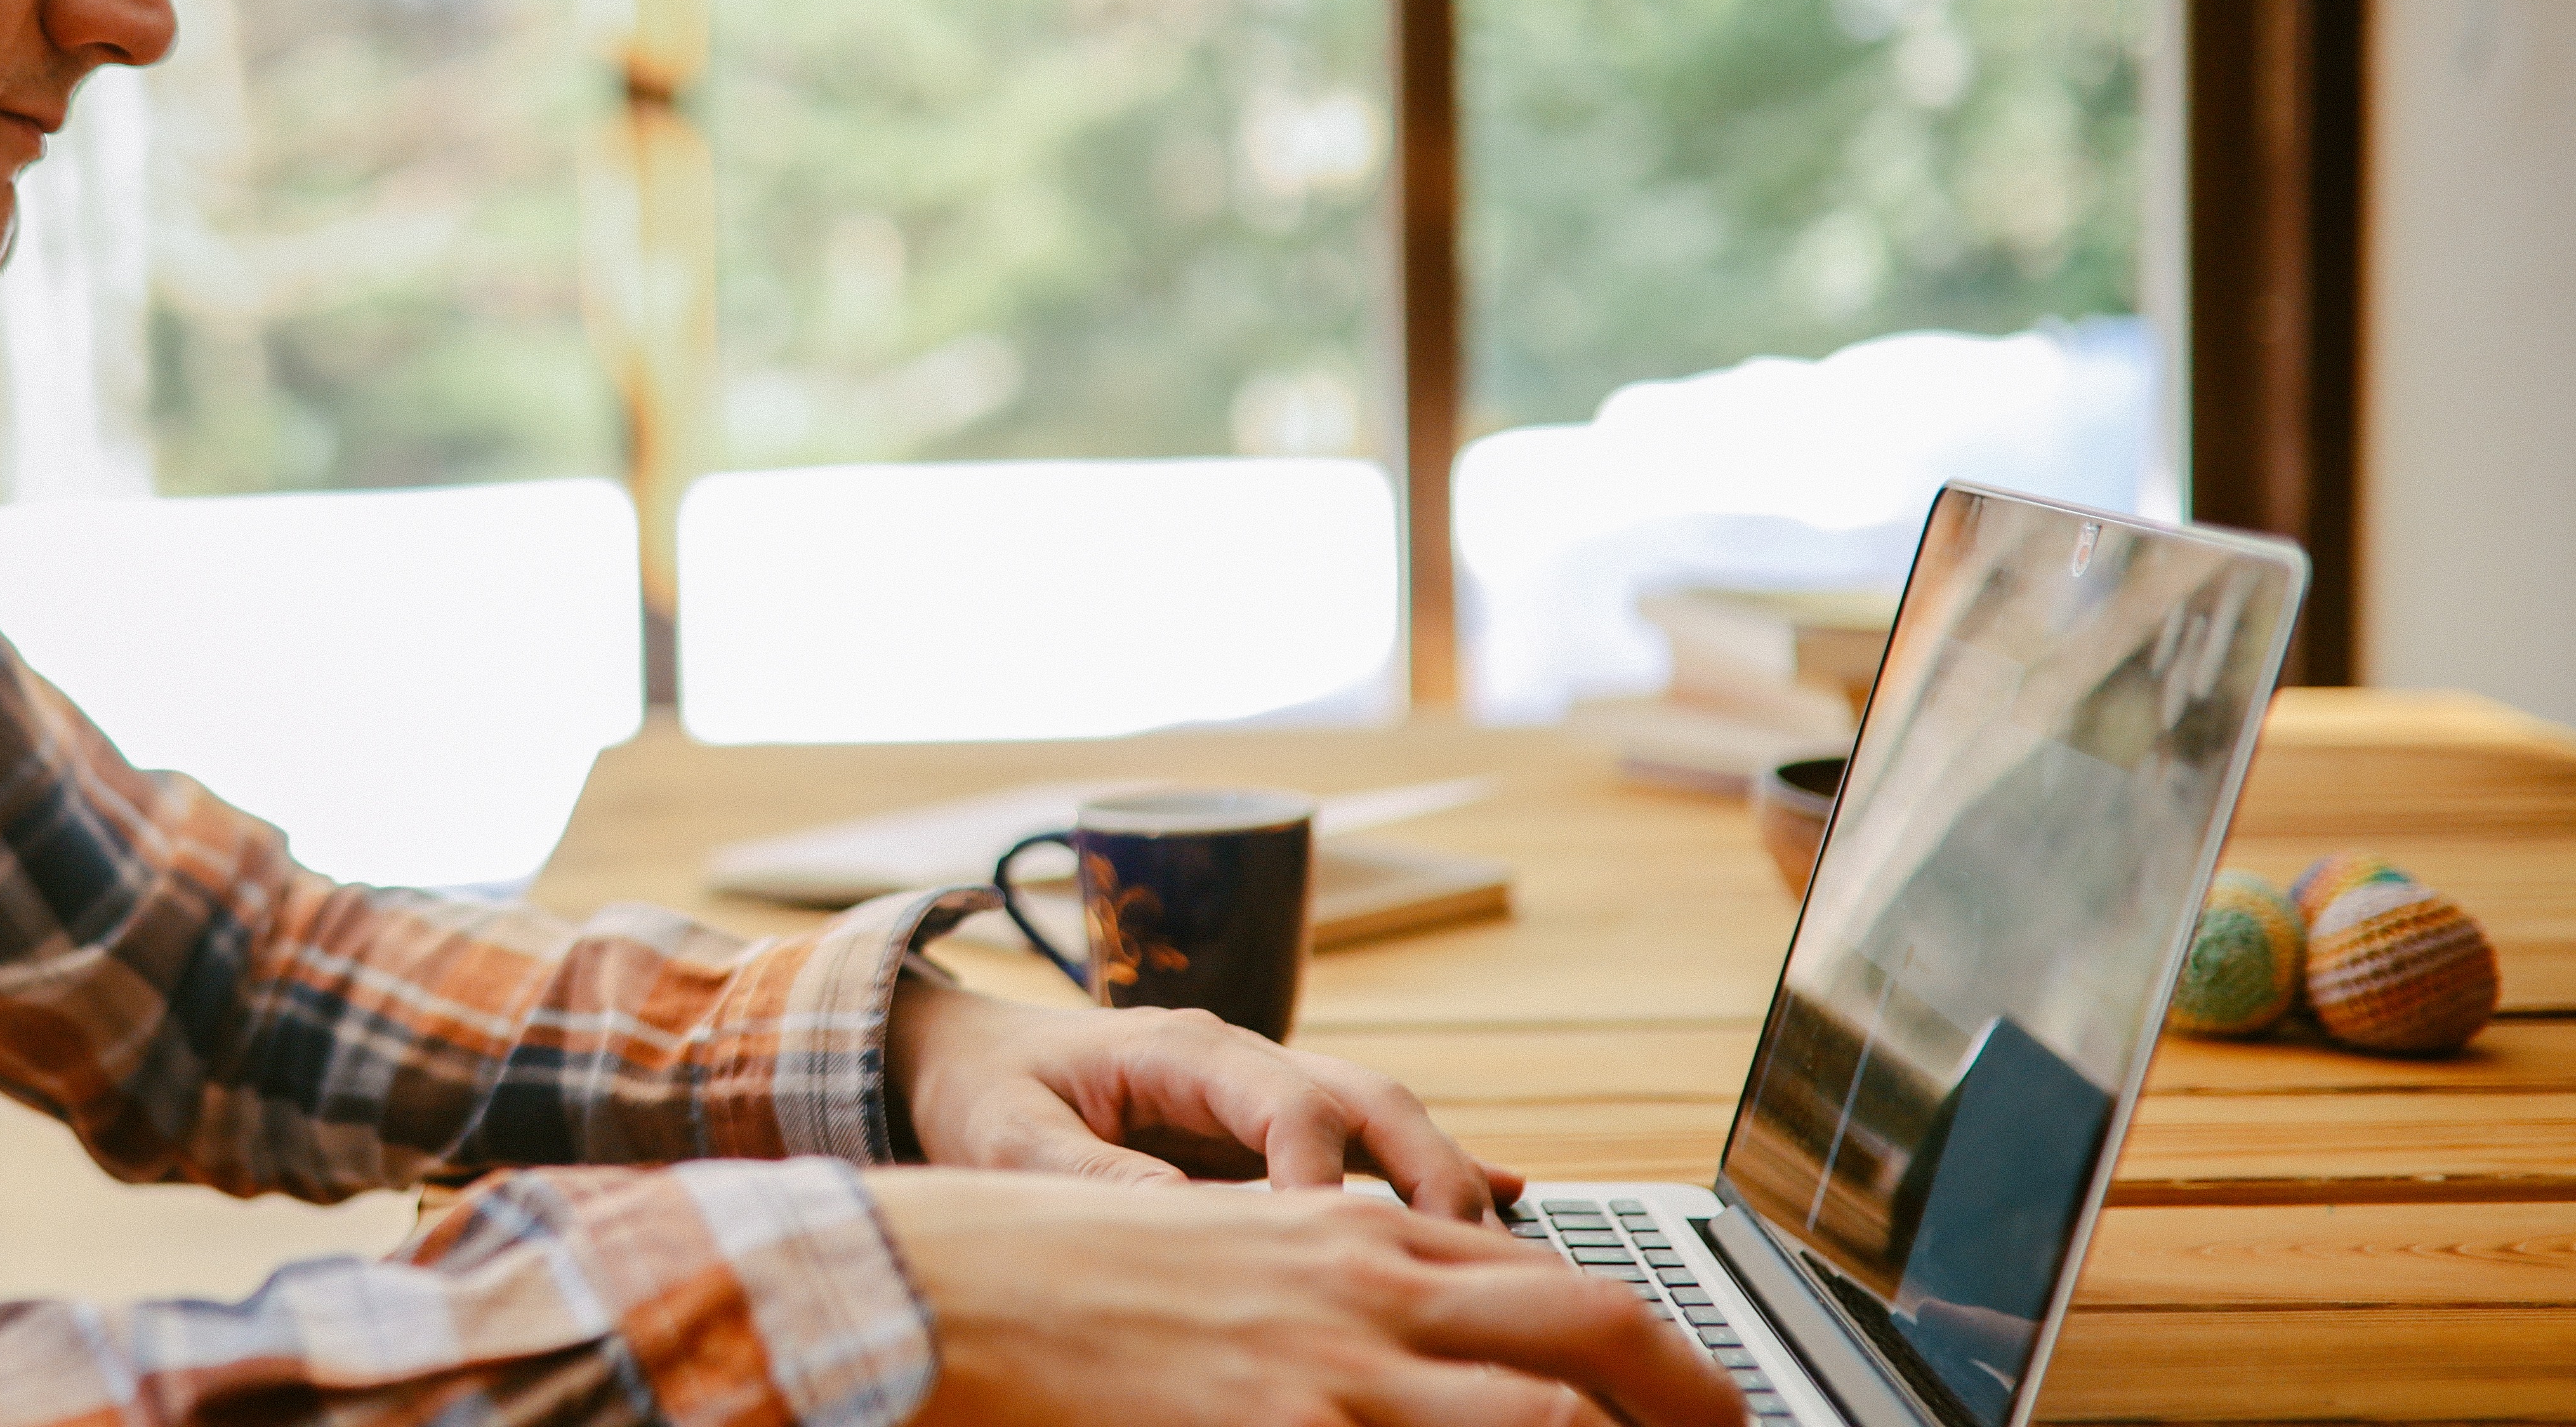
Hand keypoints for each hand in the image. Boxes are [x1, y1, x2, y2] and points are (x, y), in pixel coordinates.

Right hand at [867, 1168, 1744, 1426]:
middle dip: (1697, 1401)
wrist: (941, 1287)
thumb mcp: (1239, 1255)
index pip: (1567, 1287)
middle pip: (1600, 1333)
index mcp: (1358, 1238)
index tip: (1705, 1411)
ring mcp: (1330, 1373)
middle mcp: (1366, 1291)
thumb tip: (1456, 1330)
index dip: (1667, 1361)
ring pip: (1546, 1413)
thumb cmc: (1075, 1280)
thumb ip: (1353, 1288)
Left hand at [889, 980, 1519, 1220]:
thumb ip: (1094, 1179)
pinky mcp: (1272, 1131)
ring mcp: (1267, 1092)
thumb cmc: (983, 1092)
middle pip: (1372, 1100)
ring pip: (1388, 1123)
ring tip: (1503, 1258)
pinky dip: (1435, 1178)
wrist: (964, 1055)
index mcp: (1183, 1049)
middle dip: (1432, 1171)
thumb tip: (1190, 1232)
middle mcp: (1244, 1062)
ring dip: (1445, 1182)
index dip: (1322, 1175)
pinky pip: (1371, 1148)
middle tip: (1472, 1255)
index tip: (1332, 1247)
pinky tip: (1511, 1207)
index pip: (1289, 1102)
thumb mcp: (1011, 1138)